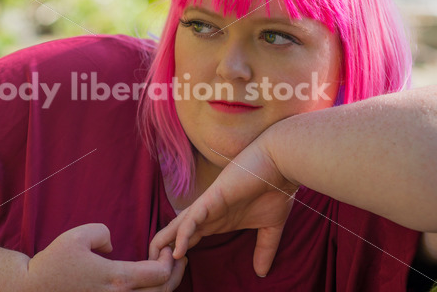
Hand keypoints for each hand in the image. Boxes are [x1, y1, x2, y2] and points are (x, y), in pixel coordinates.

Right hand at [25, 223, 186, 290]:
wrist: (31, 289)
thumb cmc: (54, 263)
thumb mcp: (78, 235)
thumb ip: (103, 233)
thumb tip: (113, 245)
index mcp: (116, 279)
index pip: (158, 275)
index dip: (169, 261)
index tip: (167, 248)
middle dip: (175, 275)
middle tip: (179, 259)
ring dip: (164, 289)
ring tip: (169, 273)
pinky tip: (148, 286)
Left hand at [149, 142, 296, 276]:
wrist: (281, 163)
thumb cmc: (276, 189)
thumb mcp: (270, 227)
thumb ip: (264, 248)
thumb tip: (262, 273)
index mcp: (218, 220)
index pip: (191, 237)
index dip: (179, 252)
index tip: (171, 271)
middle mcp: (209, 214)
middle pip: (177, 232)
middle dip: (165, 249)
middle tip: (154, 270)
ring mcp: (208, 206)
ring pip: (179, 225)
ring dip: (166, 243)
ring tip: (155, 262)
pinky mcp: (212, 199)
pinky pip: (192, 219)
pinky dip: (183, 235)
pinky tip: (177, 252)